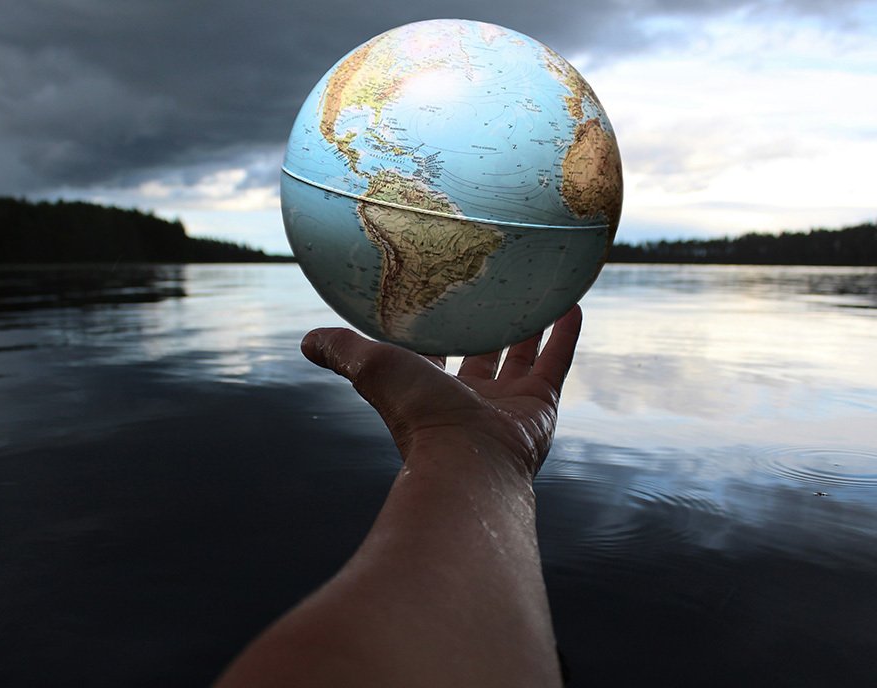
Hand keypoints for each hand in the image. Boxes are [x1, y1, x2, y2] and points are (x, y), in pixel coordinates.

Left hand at [300, 305, 581, 479]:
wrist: (468, 460)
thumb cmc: (417, 414)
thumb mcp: (373, 368)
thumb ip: (342, 351)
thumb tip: (306, 340)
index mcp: (430, 392)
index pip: (432, 355)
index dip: (433, 330)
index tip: (437, 298)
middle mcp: (469, 401)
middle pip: (480, 356)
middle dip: (486, 327)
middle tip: (493, 292)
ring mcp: (507, 405)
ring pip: (521, 357)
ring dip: (529, 326)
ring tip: (537, 293)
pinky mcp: (540, 406)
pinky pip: (556, 363)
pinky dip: (564, 335)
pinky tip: (569, 304)